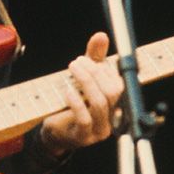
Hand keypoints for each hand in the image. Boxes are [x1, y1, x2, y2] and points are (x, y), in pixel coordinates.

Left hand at [40, 32, 123, 156]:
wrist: (54, 130)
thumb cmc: (71, 102)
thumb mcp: (83, 77)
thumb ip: (94, 58)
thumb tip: (101, 36)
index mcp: (116, 104)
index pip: (119, 83)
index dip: (105, 69)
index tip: (89, 58)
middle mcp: (112, 118)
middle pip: (112, 92)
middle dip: (95, 73)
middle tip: (77, 61)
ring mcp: (98, 130)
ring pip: (99, 103)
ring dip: (85, 82)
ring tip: (72, 69)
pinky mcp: (83, 137)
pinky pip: (84, 119)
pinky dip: (76, 102)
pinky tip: (67, 91)